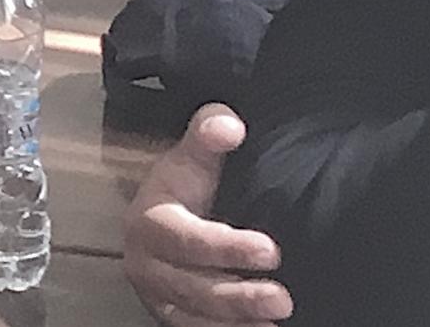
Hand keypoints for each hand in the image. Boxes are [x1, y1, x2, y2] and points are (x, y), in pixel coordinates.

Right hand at [122, 104, 290, 321]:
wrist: (161, 221)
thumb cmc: (182, 191)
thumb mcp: (191, 160)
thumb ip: (207, 138)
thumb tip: (229, 123)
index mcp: (149, 222)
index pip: (187, 239)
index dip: (227, 247)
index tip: (271, 250)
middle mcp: (146, 264)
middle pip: (192, 286)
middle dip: (238, 296)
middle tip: (282, 298)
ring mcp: (158, 296)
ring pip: (195, 315)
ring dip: (235, 323)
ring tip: (276, 323)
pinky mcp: (172, 316)